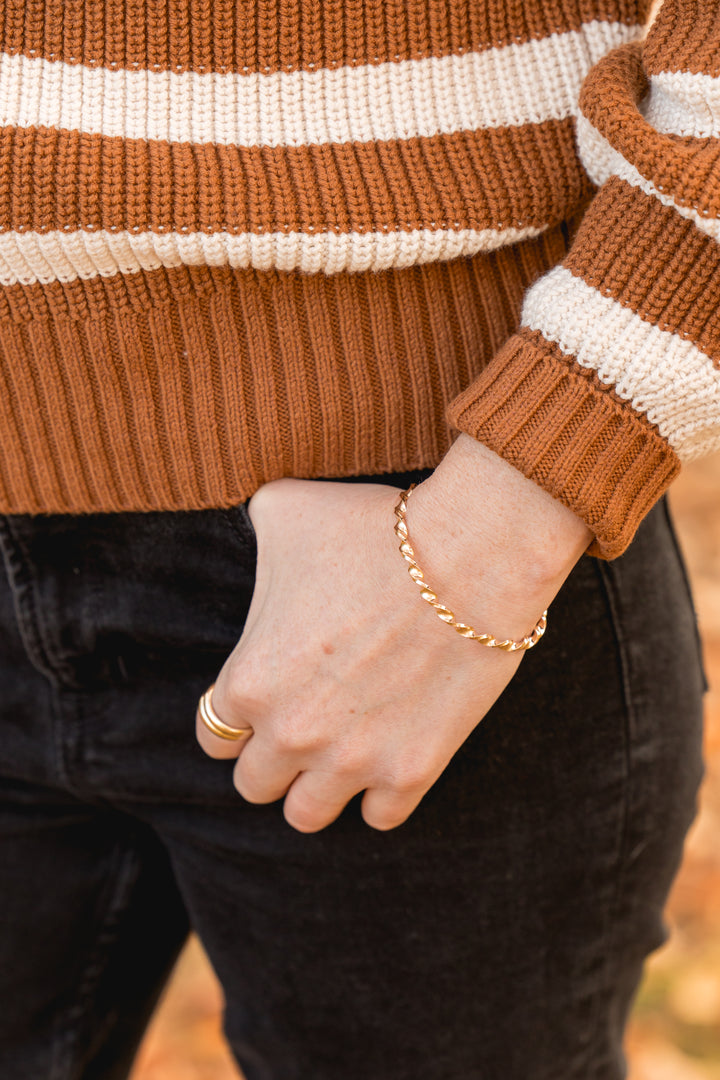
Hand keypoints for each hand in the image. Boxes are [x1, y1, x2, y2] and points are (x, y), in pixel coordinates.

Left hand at [196, 437, 591, 832]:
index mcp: (248, 680)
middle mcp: (290, 733)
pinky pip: (379, 818)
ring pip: (306, 816)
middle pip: (254, 784)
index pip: (212, 733)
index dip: (235, 716)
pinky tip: (389, 759)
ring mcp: (352, 761)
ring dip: (315, 789)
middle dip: (272, 756)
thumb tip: (252, 533)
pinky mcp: (411, 772)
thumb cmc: (371, 528)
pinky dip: (380, 796)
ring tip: (337, 755)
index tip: (265, 698)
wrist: (470, 555)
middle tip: (303, 723)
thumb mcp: (283, 510)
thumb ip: (250, 535)